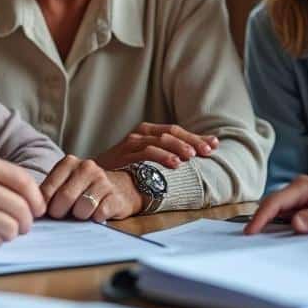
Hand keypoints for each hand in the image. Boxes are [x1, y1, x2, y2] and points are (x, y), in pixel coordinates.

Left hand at [38, 155, 142, 221]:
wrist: (123, 187)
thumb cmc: (87, 188)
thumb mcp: (67, 183)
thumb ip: (50, 192)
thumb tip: (33, 211)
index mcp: (69, 163)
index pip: (47, 190)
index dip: (45, 207)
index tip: (48, 213)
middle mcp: (86, 167)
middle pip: (64, 199)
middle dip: (61, 213)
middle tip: (65, 215)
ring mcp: (103, 181)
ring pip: (82, 209)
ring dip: (80, 216)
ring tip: (84, 212)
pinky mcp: (116, 197)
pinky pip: (98, 215)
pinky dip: (95, 219)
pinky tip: (98, 213)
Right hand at [94, 122, 217, 170]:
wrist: (93, 176)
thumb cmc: (124, 169)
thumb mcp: (145, 158)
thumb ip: (166, 155)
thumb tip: (195, 159)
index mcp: (148, 131)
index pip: (176, 130)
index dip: (196, 137)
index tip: (214, 144)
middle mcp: (140, 133)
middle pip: (171, 132)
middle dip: (192, 141)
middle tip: (208, 150)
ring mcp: (131, 143)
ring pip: (160, 140)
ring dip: (178, 147)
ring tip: (193, 156)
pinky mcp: (124, 155)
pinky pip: (146, 152)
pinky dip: (162, 156)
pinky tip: (175, 163)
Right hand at [244, 175, 307, 234]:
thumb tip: (295, 224)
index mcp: (303, 187)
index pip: (275, 201)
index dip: (261, 216)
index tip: (251, 231)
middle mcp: (296, 188)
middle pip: (270, 203)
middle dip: (258, 219)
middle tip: (249, 238)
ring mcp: (295, 196)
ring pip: (273, 208)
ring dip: (265, 221)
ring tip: (256, 238)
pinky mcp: (296, 204)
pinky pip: (280, 212)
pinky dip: (274, 222)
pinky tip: (271, 234)